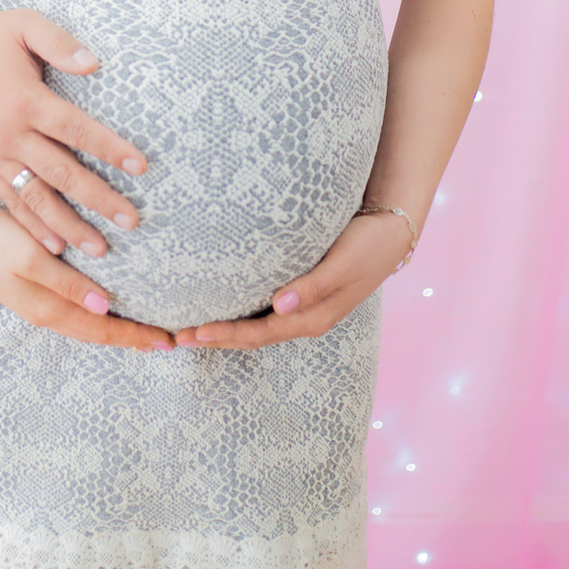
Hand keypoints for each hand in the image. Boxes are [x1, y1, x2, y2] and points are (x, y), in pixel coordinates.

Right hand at [0, 6, 146, 258]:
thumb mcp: (23, 25)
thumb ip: (59, 42)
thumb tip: (94, 63)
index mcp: (25, 100)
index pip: (75, 129)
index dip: (109, 148)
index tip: (140, 166)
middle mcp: (10, 134)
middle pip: (61, 173)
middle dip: (98, 199)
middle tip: (131, 220)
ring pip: (36, 198)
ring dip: (68, 225)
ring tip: (99, 248)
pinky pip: (10, 201)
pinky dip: (31, 226)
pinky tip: (53, 246)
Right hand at [0, 190, 173, 351]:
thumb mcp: (31, 259)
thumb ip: (66, 283)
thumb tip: (104, 306)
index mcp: (48, 308)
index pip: (101, 330)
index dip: (135, 336)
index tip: (166, 340)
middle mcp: (46, 312)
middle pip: (98, 333)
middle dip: (133, 338)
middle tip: (168, 340)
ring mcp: (39, 304)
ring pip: (88, 325)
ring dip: (117, 329)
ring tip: (145, 329)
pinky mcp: (36, 290)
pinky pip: (76, 312)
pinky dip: (99, 315)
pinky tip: (109, 307)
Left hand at [173, 212, 414, 350]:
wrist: (392, 231)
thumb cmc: (367, 245)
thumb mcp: (343, 264)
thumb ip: (313, 286)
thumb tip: (278, 306)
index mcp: (313, 318)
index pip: (259, 334)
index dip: (225, 336)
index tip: (193, 334)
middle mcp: (305, 318)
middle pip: (253, 336)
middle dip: (215, 338)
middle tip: (175, 337)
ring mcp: (303, 307)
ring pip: (257, 326)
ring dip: (225, 329)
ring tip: (191, 328)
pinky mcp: (302, 291)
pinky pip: (265, 311)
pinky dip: (242, 314)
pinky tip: (224, 306)